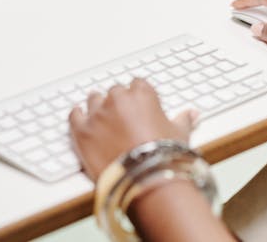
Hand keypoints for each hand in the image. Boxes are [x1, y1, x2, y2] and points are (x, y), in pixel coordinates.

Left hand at [69, 79, 197, 180]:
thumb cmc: (164, 157)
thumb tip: (192, 114)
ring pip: (94, 100)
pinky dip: (78, 116)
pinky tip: (80, 118)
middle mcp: (118, 98)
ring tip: (103, 121)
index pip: (137, 85)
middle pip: (115, 92)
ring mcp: (97, 114)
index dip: (138, 98)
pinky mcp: (82, 131)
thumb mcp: (179, 135)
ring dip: (98, 108)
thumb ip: (183, 120)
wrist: (144, 180)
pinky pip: (75, 115)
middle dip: (119, 103)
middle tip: (123, 120)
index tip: (139, 108)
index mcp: (142, 94)